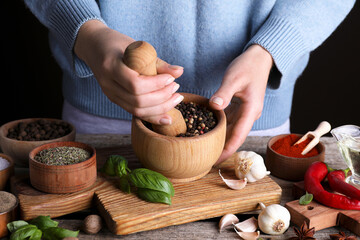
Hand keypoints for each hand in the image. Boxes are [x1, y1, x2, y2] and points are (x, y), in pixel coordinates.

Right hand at [74, 20, 183, 124]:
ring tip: (176, 98)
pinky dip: (152, 116)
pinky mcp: (115, 100)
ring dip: (160, 108)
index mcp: (111, 66)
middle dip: (161, 98)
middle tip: (176, 88)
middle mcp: (108, 84)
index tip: (171, 78)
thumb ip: (158, 62)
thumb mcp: (136, 47)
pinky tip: (167, 117)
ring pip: (136, 110)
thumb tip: (179, 72)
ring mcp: (110, 94)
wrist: (94, 47)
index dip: (156, 84)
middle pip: (137, 101)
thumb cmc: (117, 44)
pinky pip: (134, 112)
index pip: (135, 84)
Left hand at [209, 44, 272, 163]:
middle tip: (205, 159)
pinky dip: (219, 128)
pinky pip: (228, 122)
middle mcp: (249, 115)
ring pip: (231, 131)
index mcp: (251, 110)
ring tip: (204, 149)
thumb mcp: (234, 78)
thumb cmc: (248, 66)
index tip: (217, 160)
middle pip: (235, 137)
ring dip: (220, 140)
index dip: (228, 149)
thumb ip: (224, 93)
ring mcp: (244, 113)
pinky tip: (207, 132)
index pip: (239, 136)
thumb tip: (215, 106)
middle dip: (222, 149)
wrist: (259, 59)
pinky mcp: (239, 109)